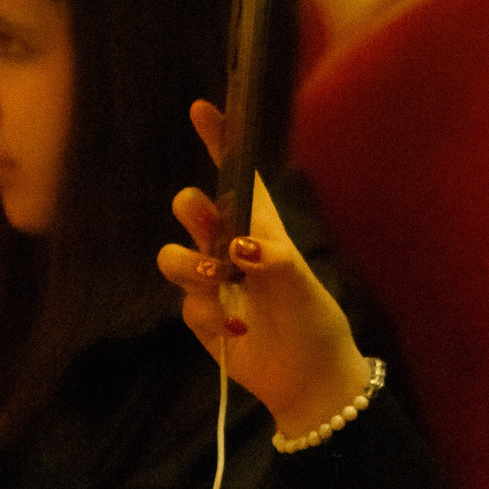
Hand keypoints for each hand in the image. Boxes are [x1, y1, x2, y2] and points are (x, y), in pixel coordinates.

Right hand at [157, 101, 370, 435]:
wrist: (307, 380)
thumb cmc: (314, 321)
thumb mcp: (302, 284)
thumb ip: (270, 259)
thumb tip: (234, 247)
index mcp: (263, 228)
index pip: (237, 177)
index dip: (219, 142)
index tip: (203, 108)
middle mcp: (232, 249)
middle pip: (192, 210)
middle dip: (191, 210)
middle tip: (207, 223)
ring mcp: (212, 283)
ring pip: (175, 256)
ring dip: (189, 264)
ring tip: (218, 281)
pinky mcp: (200, 316)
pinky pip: (187, 303)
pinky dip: (207, 313)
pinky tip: (235, 329)